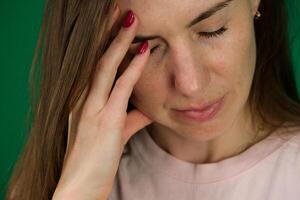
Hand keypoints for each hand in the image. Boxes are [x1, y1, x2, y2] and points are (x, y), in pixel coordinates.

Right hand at [53, 6, 152, 199]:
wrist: (79, 186)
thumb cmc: (96, 159)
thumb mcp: (115, 133)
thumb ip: (131, 117)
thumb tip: (149, 108)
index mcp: (84, 102)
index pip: (95, 66)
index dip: (106, 44)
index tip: (115, 27)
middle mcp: (83, 100)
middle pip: (97, 58)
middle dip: (108, 34)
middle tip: (119, 12)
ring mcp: (92, 109)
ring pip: (105, 66)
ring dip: (119, 41)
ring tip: (130, 19)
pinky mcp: (105, 121)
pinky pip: (121, 88)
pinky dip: (133, 68)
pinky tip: (144, 50)